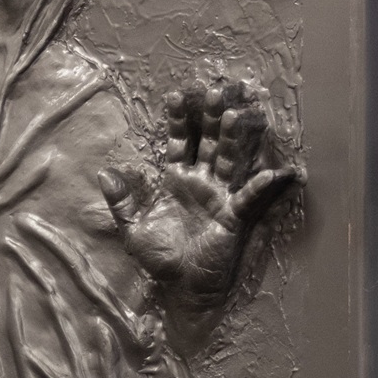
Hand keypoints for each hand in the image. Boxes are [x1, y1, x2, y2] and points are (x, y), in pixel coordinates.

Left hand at [104, 81, 301, 306]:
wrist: (181, 288)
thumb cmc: (161, 258)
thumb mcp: (133, 229)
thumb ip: (121, 201)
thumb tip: (105, 173)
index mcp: (176, 181)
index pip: (179, 143)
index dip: (178, 121)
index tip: (177, 95)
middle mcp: (201, 183)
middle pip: (208, 143)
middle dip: (210, 118)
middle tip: (214, 90)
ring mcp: (219, 197)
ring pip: (227, 161)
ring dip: (232, 139)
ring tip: (235, 113)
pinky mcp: (233, 216)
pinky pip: (248, 198)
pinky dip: (259, 186)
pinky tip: (272, 173)